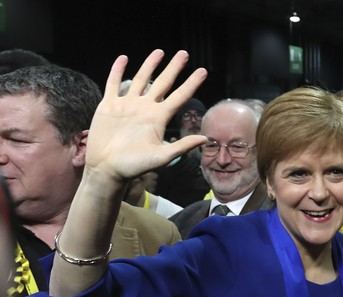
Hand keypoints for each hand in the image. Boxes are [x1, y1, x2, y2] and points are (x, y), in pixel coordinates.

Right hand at [85, 50, 207, 182]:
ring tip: (160, 52)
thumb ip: (182, 147)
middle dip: (174, 68)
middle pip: (163, 83)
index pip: (179, 96)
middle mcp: (145, 109)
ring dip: (149, 65)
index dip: (191, 83)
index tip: (203, 71)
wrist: (106, 169)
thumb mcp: (161, 157)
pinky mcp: (109, 106)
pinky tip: (124, 58)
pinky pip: (113, 83)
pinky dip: (117, 70)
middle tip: (184, 54)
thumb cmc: (134, 167)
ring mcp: (127, 106)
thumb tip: (205, 139)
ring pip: (141, 79)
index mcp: (158, 118)